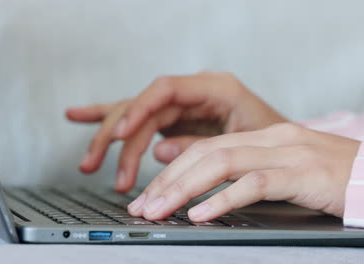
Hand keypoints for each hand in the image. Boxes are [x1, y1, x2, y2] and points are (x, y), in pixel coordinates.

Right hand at [66, 72, 286, 191]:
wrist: (286, 146)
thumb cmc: (273, 139)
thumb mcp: (245, 143)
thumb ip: (201, 145)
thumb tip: (158, 151)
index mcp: (215, 88)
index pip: (166, 90)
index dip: (139, 110)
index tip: (120, 135)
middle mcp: (193, 92)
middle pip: (144, 106)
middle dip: (119, 138)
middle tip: (104, 168)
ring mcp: (181, 106)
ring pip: (135, 115)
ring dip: (109, 140)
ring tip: (89, 164)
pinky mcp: (174, 120)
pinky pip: (137, 118)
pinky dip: (108, 117)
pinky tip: (78, 115)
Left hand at [126, 123, 359, 220]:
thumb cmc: (332, 177)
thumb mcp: (285, 169)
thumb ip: (248, 172)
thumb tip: (207, 190)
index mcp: (264, 136)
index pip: (206, 148)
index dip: (173, 171)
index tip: (150, 194)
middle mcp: (271, 139)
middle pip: (205, 154)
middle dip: (168, 181)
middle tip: (142, 205)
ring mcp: (287, 153)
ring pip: (221, 164)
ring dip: (184, 189)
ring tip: (158, 210)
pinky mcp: (302, 173)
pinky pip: (254, 184)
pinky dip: (223, 200)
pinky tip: (200, 215)